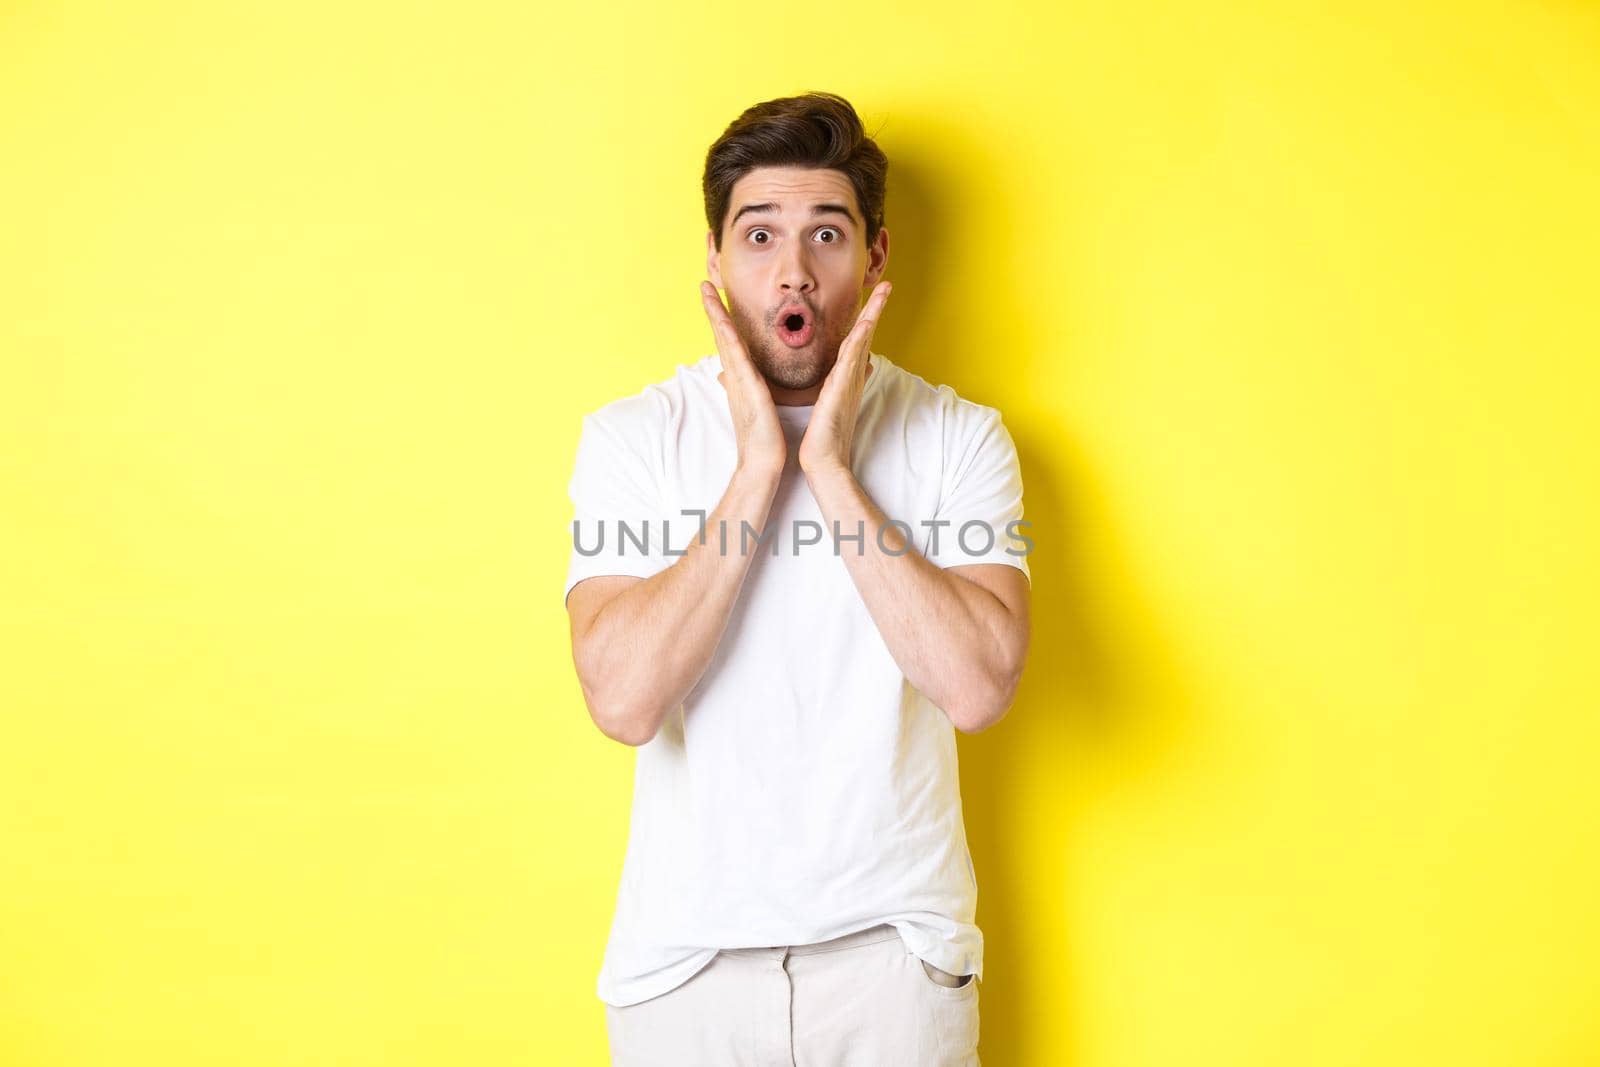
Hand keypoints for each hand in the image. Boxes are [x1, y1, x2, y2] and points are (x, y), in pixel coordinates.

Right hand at [701, 280, 785, 478]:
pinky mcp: (746, 388)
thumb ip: (748, 392)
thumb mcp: (757, 409)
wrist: (762, 465)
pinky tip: (722, 320)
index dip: (722, 320)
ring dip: (715, 314)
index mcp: (740, 381)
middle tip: (704, 283)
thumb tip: (734, 381)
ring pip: (724, 340)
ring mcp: (738, 382)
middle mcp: (735, 378)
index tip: (715, 298)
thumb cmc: (763, 440)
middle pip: (721, 336)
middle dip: (712, 309)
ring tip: (706, 290)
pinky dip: (727, 336)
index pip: (730, 344)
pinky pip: (735, 357)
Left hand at [798, 280, 889, 478]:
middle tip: (887, 285)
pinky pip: (852, 360)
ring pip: (862, 341)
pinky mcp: (842, 390)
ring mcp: (849, 382)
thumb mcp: (830, 405)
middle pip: (866, 335)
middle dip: (876, 309)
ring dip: (872, 315)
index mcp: (846, 378)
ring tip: (883, 292)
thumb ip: (839, 386)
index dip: (866, 318)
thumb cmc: (824, 437)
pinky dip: (860, 340)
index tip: (873, 298)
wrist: (823, 462)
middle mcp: (852, 377)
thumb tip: (854, 370)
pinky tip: (865, 324)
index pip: (857, 342)